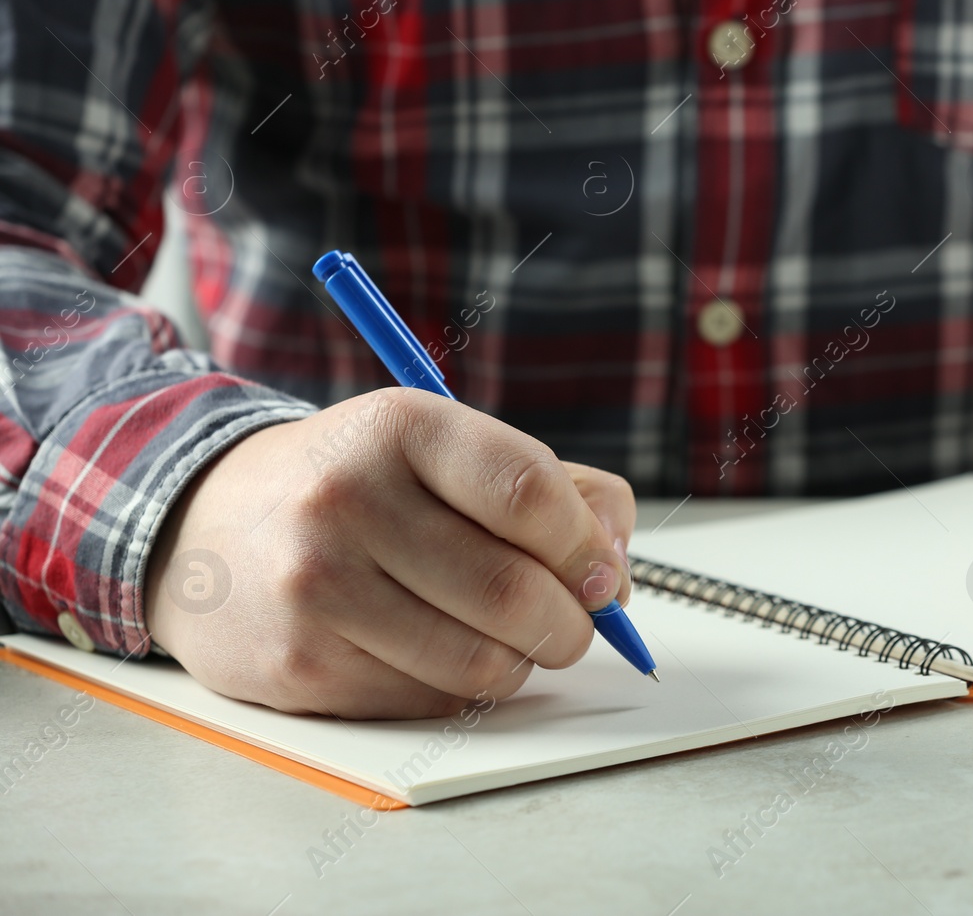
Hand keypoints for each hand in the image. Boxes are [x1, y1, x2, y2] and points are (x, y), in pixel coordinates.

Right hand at [146, 388, 634, 717]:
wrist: (201, 530)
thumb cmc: (355, 485)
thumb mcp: (444, 449)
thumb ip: (555, 489)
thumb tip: (616, 562)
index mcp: (401, 428)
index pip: (530, 496)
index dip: (587, 547)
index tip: (603, 572)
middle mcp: (349, 500)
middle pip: (515, 591)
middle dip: (573, 622)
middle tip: (575, 622)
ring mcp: (318, 587)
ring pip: (483, 661)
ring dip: (521, 660)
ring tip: (506, 635)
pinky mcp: (301, 665)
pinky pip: (432, 699)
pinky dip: (460, 685)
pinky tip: (432, 648)